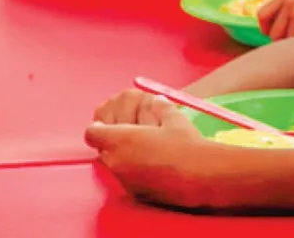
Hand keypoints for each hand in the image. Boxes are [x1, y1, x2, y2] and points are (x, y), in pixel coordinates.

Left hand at [85, 95, 218, 208]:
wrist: (201, 177)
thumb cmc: (186, 145)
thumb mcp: (173, 118)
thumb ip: (159, 107)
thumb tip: (156, 101)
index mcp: (121, 139)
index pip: (92, 132)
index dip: (100, 127)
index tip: (111, 124)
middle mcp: (116, 161)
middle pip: (102, 148)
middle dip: (113, 141)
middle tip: (133, 134)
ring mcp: (124, 179)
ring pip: (114, 163)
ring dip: (124, 155)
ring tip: (147, 148)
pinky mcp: (134, 192)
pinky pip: (126, 177)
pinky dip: (134, 170)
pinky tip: (154, 164)